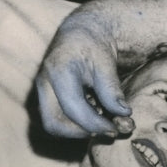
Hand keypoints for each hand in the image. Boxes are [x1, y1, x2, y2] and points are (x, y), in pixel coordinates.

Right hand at [35, 12, 131, 137]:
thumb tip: (124, 113)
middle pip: (54, 123)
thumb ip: (112, 89)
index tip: (115, 128)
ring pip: (53, 124)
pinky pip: (57, 119)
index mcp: (58, 72)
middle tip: (108, 130)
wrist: (79, 34)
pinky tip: (96, 116)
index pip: (73, 109)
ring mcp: (42, 92)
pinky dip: (77, 124)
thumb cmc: (93, 46)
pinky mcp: (47, 98)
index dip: (95, 123)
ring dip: (80, 130)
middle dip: (82, 133)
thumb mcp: (106, 62)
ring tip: (105, 122)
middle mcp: (44, 84)